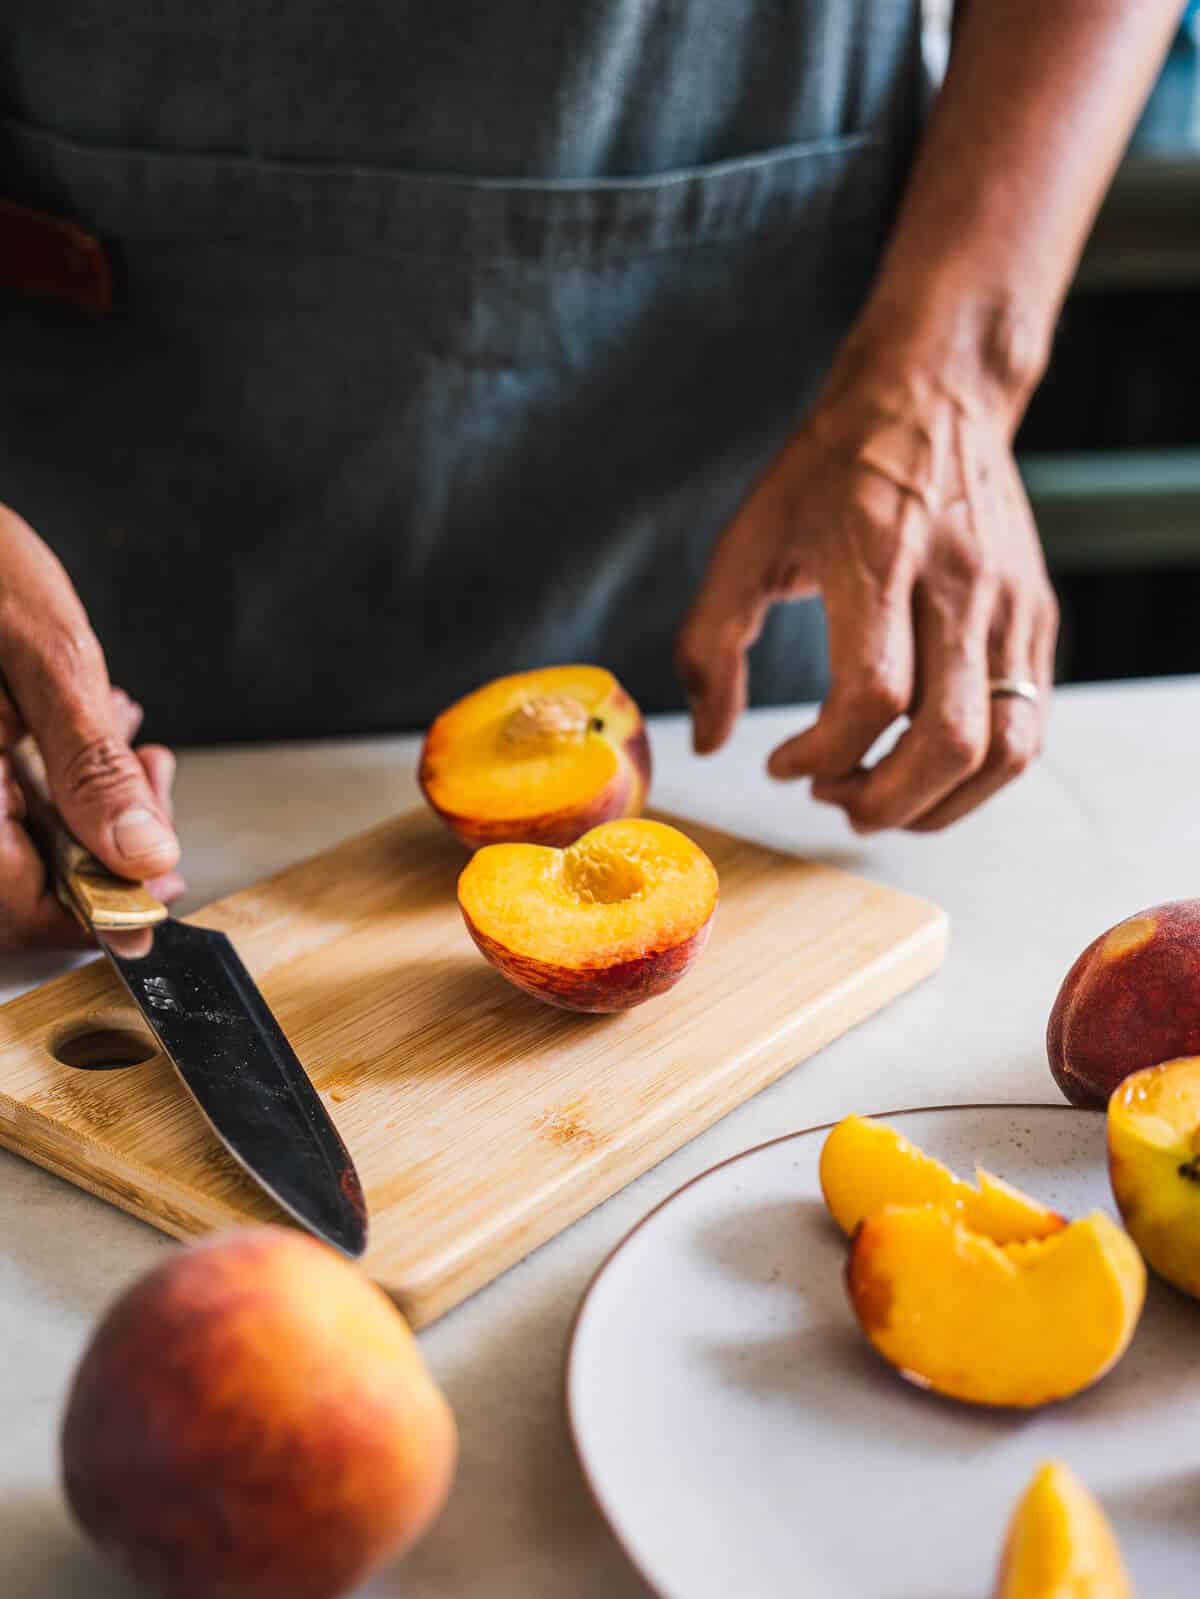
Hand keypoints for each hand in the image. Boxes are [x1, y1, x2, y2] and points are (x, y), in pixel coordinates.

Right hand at [0, 506, 183, 949]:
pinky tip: (94, 726)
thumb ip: (91, 765)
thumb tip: (144, 856)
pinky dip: (60, 780)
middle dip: (108, 843)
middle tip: (152, 781)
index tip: (164, 880)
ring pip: (22, 847)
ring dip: (92, 807)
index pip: (23, 912)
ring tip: (130, 744)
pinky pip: (7, 806)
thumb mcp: (46, 657)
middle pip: (26, 887)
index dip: (103, 910)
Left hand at [676, 355, 1057, 831]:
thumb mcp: (747, 543)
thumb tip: (710, 741)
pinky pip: (1027, 728)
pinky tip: (919, 766)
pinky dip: (974, 774)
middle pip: (951, 741)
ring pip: (1005, 750)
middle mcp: (960, 588)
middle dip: (885, 801)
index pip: (873, 696)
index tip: (781, 763)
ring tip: (879, 798)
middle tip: (832, 797)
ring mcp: (1010, 608)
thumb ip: (710, 644)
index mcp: (880, 561)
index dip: (823, 755)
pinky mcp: (1035, 619)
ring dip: (939, 804)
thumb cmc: (831, 471)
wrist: (933, 394)